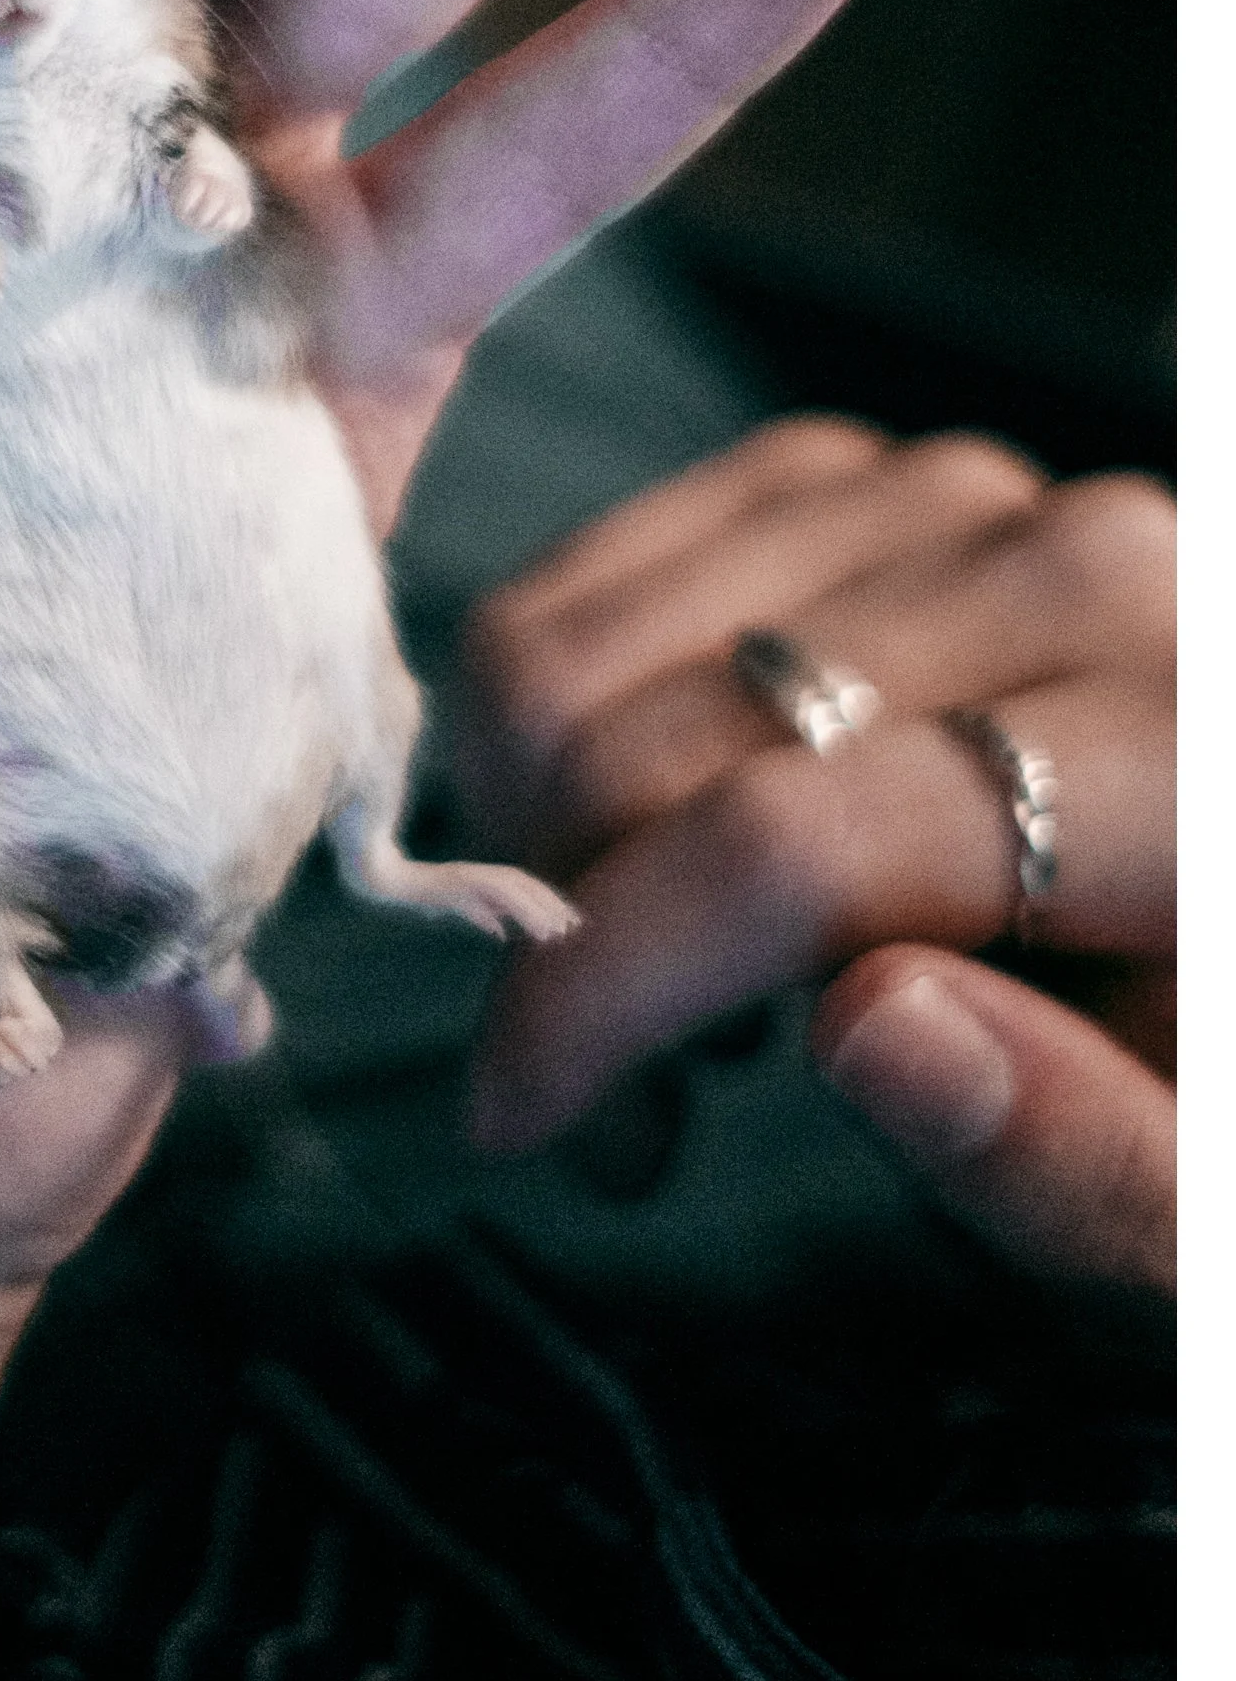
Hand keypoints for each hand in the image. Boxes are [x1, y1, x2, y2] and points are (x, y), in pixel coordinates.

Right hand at [458, 419, 1174, 1290]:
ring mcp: (951, 502)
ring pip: (584, 649)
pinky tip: (644, 848)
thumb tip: (871, 1023)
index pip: (801, 840)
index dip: (606, 983)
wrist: (1229, 861)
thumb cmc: (1206, 1050)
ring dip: (546, 841)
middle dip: (567, 946)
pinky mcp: (857, 480)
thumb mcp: (1205, 1199)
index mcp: (1186, 759)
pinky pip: (596, 583)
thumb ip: (1081, 1150)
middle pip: (660, 742)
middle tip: (621, 1111)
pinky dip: (555, 730)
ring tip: (651, 987)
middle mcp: (1069, 575)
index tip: (516, 1110)